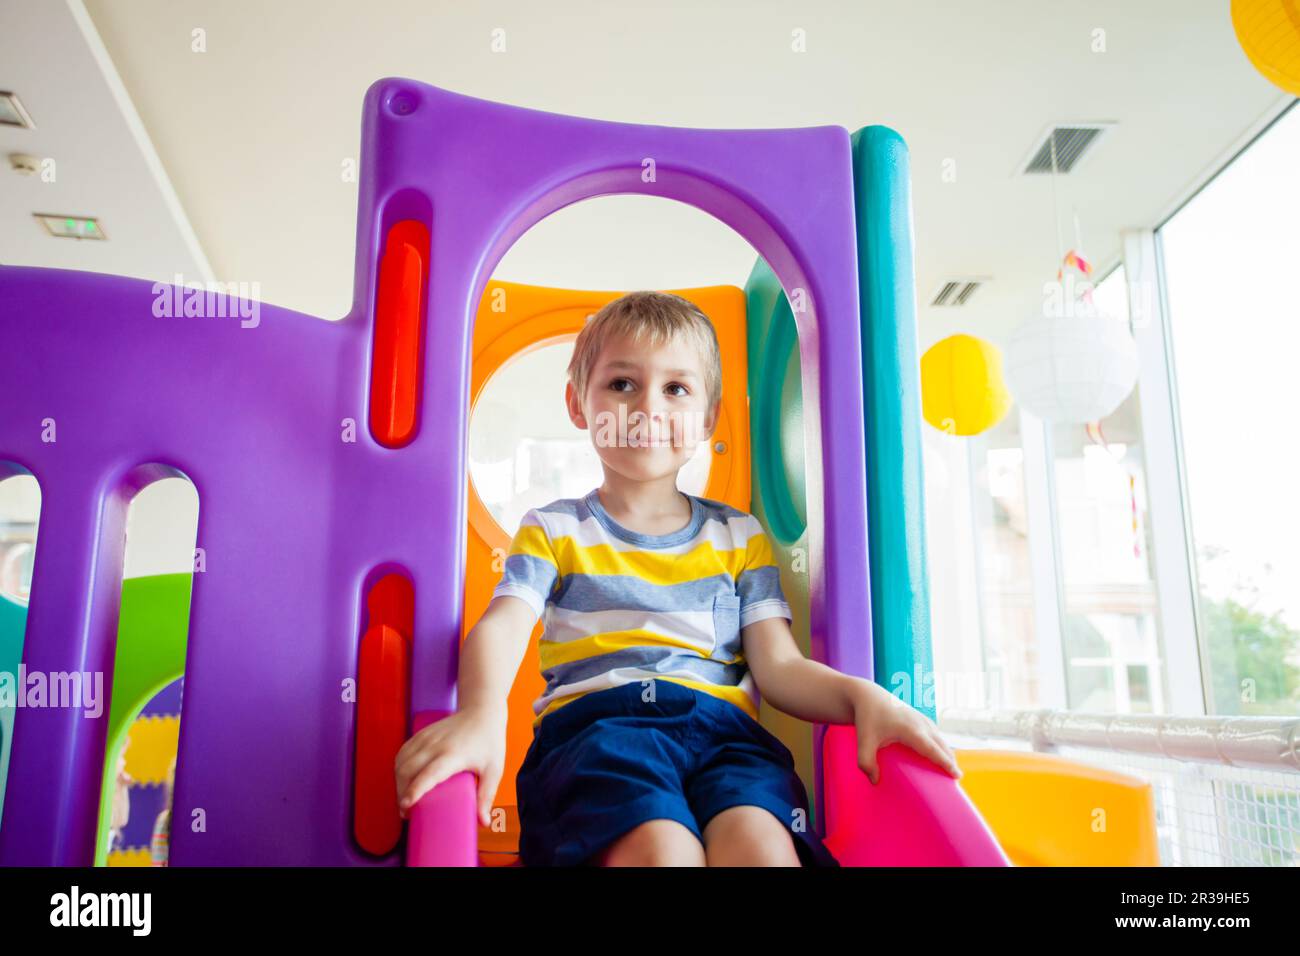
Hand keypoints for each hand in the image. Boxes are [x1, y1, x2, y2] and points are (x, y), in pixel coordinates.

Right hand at [394, 704, 507, 826]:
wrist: (482, 711)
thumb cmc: (489, 741)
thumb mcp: (494, 769)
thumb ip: (486, 796)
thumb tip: (484, 823)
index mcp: (453, 755)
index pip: (429, 773)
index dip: (415, 790)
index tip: (406, 806)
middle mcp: (436, 745)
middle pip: (408, 770)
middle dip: (402, 793)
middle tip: (407, 812)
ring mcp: (426, 738)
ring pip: (401, 761)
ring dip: (398, 781)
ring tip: (404, 798)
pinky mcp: (421, 733)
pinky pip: (402, 752)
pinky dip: (398, 768)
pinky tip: (402, 779)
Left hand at [848, 680, 961, 784]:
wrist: (867, 695)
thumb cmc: (866, 717)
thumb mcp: (864, 741)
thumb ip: (866, 762)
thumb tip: (875, 781)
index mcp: (910, 729)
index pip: (932, 749)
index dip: (945, 762)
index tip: (957, 774)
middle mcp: (920, 723)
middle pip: (941, 744)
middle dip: (950, 760)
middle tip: (956, 778)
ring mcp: (921, 718)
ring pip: (939, 738)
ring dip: (946, 751)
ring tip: (950, 768)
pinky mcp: (919, 717)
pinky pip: (934, 732)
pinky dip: (940, 743)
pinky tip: (939, 752)